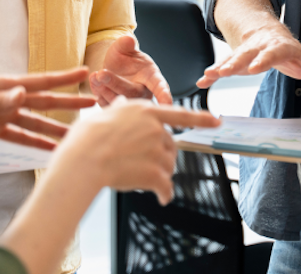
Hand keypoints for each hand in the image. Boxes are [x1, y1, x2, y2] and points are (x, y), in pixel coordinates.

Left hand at [0, 68, 94, 149]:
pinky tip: (46, 150)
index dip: (63, 78)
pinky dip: (32, 143)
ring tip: (75, 136)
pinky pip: (16, 137)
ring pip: (34, 123)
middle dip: (68, 103)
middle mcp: (6, 98)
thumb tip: (23, 93)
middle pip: (43, 102)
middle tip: (93, 103)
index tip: (84, 72)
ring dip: (54, 129)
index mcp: (3, 86)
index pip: (39, 82)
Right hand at [59, 97, 219, 204]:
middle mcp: (156, 128)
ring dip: (161, 174)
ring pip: (168, 165)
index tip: (217, 121)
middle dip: (162, 156)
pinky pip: (166, 186)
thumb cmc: (85, 140)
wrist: (83, 161)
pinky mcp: (155, 171)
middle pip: (170, 145)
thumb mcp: (102, 115)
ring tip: (141, 180)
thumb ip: (117, 110)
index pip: (180, 114)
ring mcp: (157, 149)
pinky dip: (165, 194)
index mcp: (146, 112)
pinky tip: (162, 198)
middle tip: (142, 165)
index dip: (201, 118)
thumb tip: (120, 102)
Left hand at [90, 35, 171, 105]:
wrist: (112, 66)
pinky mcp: (114, 106)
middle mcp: (142, 92)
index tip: (167, 103)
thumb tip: (128, 39)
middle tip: (101, 73)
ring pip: (118, 101)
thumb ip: (126, 44)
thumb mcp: (124, 47)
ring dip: (104, 89)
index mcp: (152, 76)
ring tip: (96, 75)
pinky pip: (106, 104)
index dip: (164, 94)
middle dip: (115, 84)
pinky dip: (98, 93)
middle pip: (132, 94)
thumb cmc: (124, 57)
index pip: (160, 86)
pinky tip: (94, 80)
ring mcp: (128, 101)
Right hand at [197, 22, 300, 92]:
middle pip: (248, 53)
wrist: (266, 30)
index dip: (263, 59)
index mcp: (278, 47)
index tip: (254, 68)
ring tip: (211, 74)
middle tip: (227, 71)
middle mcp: (259, 47)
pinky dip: (212, 73)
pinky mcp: (234, 58)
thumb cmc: (288, 49)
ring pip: (232, 58)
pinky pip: (222, 65)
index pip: (272, 52)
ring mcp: (245, 52)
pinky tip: (203, 81)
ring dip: (221, 66)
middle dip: (237, 62)